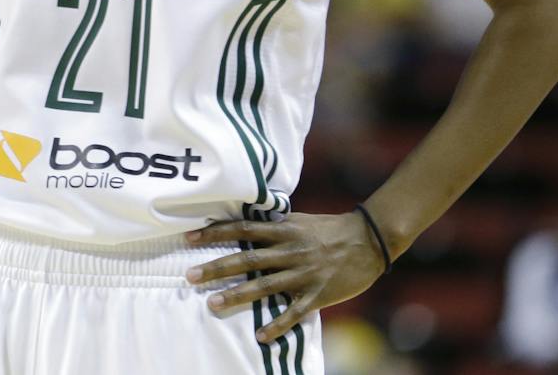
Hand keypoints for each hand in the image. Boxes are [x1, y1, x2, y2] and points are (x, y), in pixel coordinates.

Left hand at [182, 211, 385, 343]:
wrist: (368, 240)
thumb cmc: (329, 228)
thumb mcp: (298, 220)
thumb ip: (273, 226)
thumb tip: (245, 226)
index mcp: (283, 230)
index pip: (242, 229)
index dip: (215, 232)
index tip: (190, 238)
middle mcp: (290, 250)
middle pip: (247, 259)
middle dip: (217, 268)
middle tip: (191, 276)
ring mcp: (304, 273)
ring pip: (265, 286)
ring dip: (237, 295)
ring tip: (213, 303)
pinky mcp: (318, 294)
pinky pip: (294, 312)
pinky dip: (278, 324)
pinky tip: (261, 336)